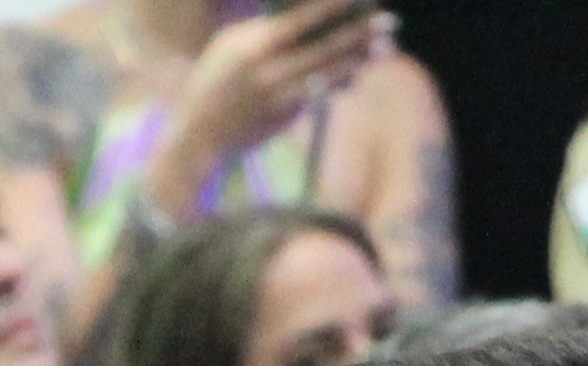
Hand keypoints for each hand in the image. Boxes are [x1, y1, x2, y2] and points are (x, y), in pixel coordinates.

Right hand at [158, 1, 391, 189]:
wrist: (198, 132)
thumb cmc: (215, 78)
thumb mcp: (231, 44)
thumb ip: (266, 30)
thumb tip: (306, 19)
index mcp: (254, 46)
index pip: (301, 20)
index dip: (332, 6)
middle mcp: (269, 72)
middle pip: (324, 48)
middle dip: (359, 33)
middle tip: (389, 20)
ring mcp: (279, 96)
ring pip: (328, 74)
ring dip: (359, 59)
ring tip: (385, 46)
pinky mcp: (285, 116)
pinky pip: (320, 94)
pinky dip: (341, 81)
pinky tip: (360, 69)